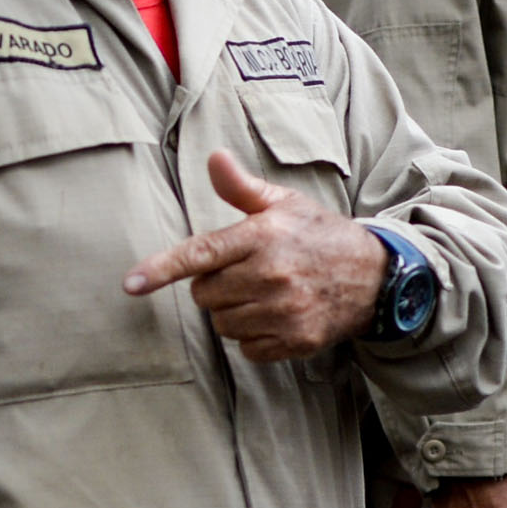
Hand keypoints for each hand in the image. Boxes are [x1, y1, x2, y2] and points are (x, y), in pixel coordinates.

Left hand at [123, 149, 386, 362]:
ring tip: (265, 295)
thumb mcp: (285, 204)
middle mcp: (271, 275)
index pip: (202, 253)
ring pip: (222, 325)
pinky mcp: (296, 340)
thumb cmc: (320, 236)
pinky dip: (255, 338)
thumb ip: (242, 188)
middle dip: (215, 287)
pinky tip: (277, 317)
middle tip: (246, 274)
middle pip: (204, 295)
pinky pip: (247, 349)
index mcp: (263, 236)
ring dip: (234, 314)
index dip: (162, 269)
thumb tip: (214, 158)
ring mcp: (284, 311)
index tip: (131, 284)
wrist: (376, 277)